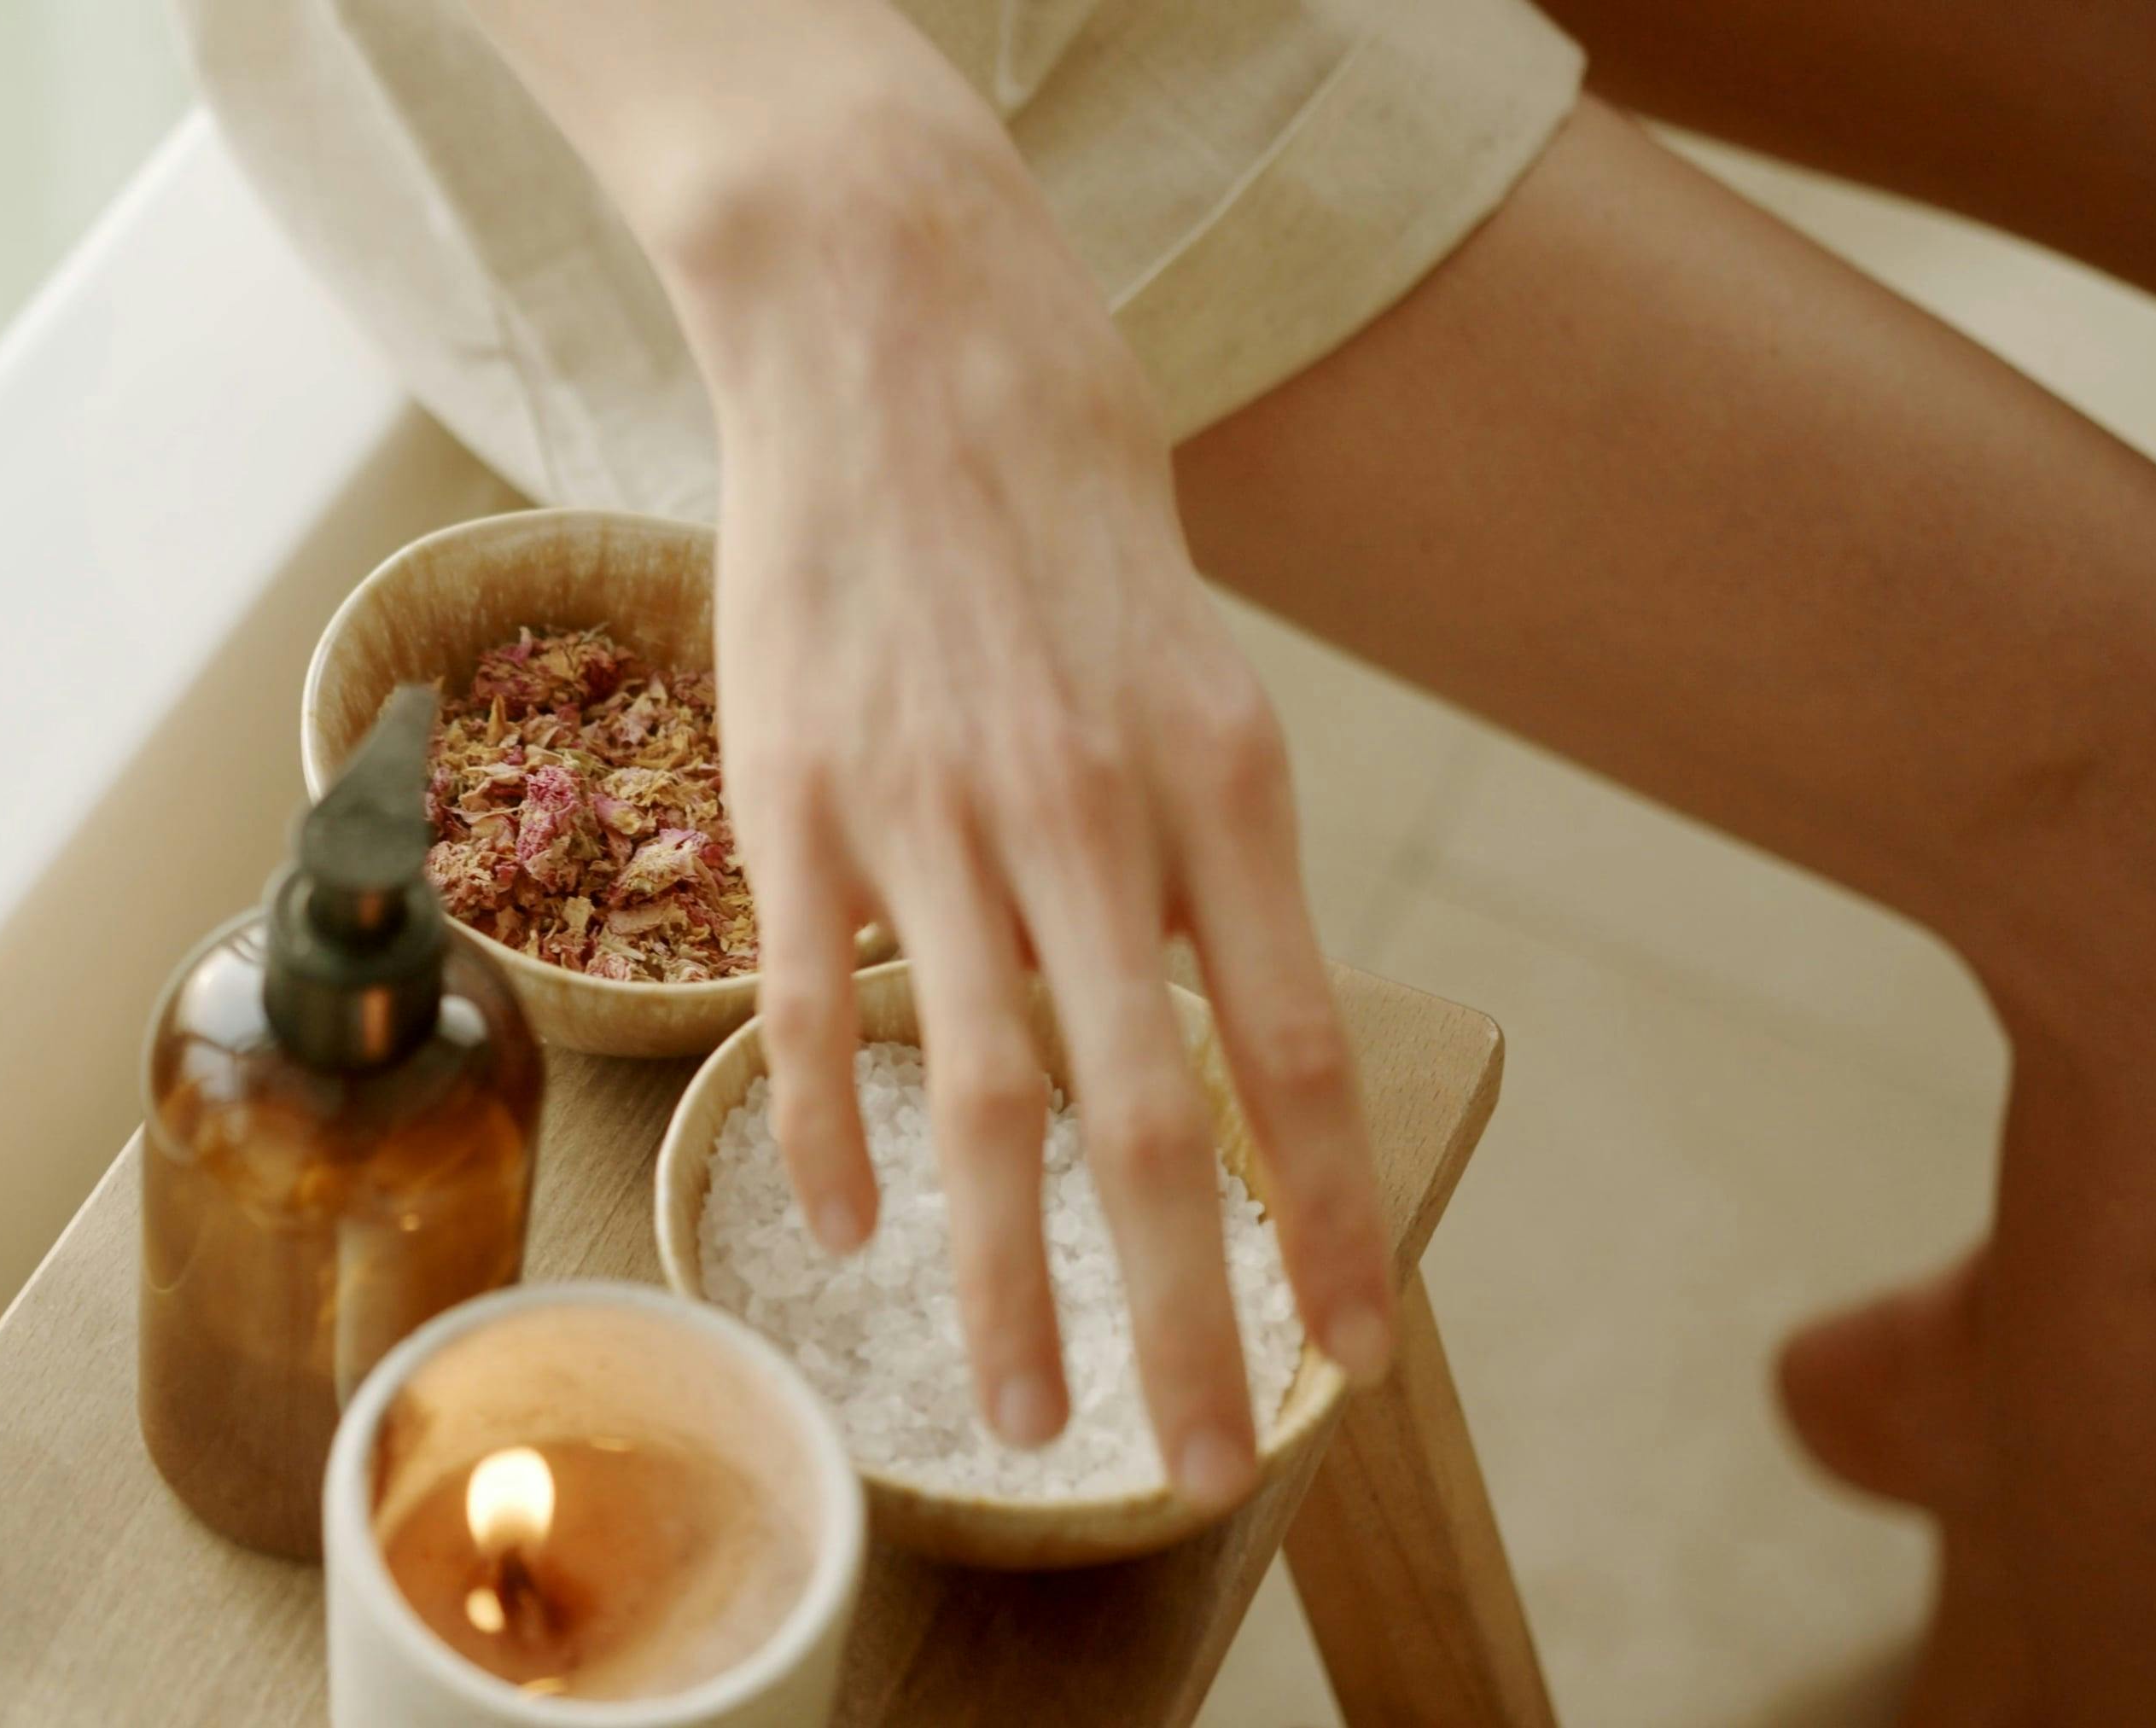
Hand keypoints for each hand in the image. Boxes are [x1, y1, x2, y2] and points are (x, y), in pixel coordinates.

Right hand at [468, 0, 1396, 1509]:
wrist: (902, 338)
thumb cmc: (1063, 507)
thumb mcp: (1192, 670)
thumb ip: (1206, 858)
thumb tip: (1224, 1041)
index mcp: (1217, 781)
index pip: (1298, 1051)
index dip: (1335, 1218)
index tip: (1358, 1351)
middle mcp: (1089, 816)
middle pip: (1152, 1123)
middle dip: (1187, 1322)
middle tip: (1210, 1470)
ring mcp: (932, 816)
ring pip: (985, 1103)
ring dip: (1009, 1286)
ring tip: (1018, 1417)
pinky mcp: (798, 803)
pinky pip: (818, 1010)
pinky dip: (836, 1137)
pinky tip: (850, 1236)